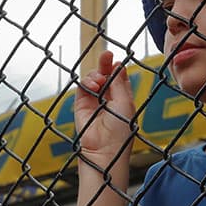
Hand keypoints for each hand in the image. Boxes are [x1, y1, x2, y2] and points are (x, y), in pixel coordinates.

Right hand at [73, 51, 135, 166]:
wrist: (104, 151)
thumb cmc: (120, 130)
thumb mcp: (124, 103)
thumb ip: (118, 83)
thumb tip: (118, 65)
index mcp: (122, 99)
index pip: (119, 78)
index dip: (117, 69)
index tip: (117, 61)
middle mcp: (108, 99)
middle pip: (105, 76)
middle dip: (105, 64)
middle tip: (106, 54)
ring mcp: (94, 102)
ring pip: (93, 79)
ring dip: (96, 75)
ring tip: (99, 81)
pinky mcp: (81, 106)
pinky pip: (82, 87)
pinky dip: (87, 82)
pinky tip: (93, 85)